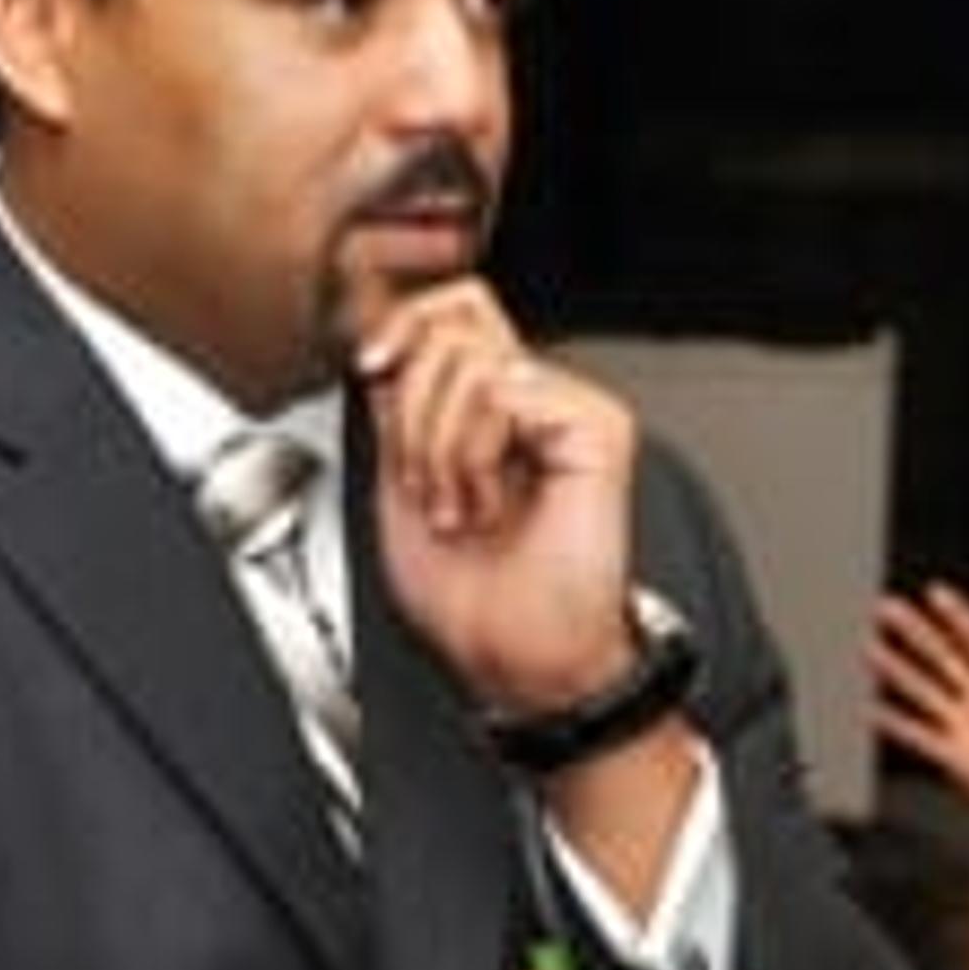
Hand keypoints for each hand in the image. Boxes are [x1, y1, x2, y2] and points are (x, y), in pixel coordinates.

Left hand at [354, 284, 638, 713]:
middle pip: (457, 316)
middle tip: (422, 476)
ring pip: (469, 359)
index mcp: (496, 407)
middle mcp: (540, 400)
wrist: (517, 657)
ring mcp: (573, 409)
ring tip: (457, 503)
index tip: (370, 365)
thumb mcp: (401, 482)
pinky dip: (472, 455)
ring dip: (437, 444)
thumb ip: (398, 407)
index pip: (452, 313)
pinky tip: (490, 503)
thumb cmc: (473, 598)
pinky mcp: (598, 428)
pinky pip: (501, 394)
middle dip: (411, 401)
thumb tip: (384, 349)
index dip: (402, 324)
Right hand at [869, 584, 968, 855]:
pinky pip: (921, 736)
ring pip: (925, 691)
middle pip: (943, 657)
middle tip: (886, 608)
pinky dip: (897, 724)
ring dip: (897, 670)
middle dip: (915, 631)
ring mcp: (967, 725)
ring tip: (870, 648)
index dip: (958, 617)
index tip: (934, 593)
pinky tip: (872, 710)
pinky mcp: (956, 757)